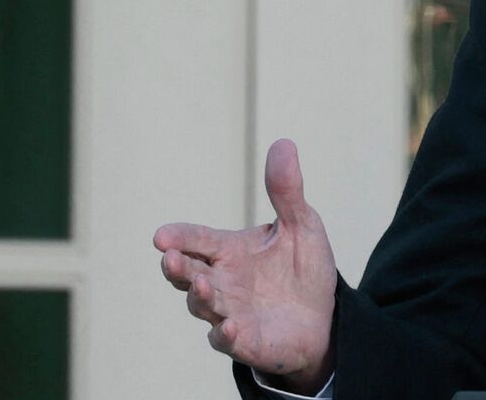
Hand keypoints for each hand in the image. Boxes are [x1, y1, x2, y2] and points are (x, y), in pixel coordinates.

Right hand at [155, 139, 337, 393]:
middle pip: (186, 273)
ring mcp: (228, 312)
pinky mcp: (244, 341)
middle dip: (176, 266)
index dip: (178, 237)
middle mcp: (220, 281)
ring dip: (200, 296)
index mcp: (227, 250)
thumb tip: (284, 144)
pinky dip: (226, 334)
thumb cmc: (303, 268)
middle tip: (169, 257)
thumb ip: (287, 191)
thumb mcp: (302, 225)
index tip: (161, 235)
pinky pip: (226, 340)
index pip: (196, 239)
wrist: (324, 316)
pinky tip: (231, 326)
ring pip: (202, 305)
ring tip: (204, 285)